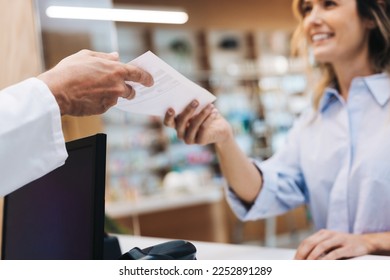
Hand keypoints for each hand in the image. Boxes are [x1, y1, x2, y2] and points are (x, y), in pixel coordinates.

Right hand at [38, 49, 153, 115]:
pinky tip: (88, 96)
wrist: (56, 91)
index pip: (139, 75)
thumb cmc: (69, 71)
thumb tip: (116, 56)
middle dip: (129, 90)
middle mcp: (117, 87)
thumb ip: (105, 57)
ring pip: (117, 99)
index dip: (146, 78)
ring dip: (112, 95)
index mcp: (116, 71)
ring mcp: (111, 100)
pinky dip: (101, 101)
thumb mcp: (86, 56)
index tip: (150, 81)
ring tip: (95, 89)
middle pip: (131, 91)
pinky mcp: (103, 110)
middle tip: (121, 87)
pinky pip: (106, 105)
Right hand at [163, 100, 232, 144]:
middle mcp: (180, 133)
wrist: (219, 128)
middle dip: (188, 111)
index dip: (168, 117)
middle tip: (196, 101)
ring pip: (193, 125)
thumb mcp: (199, 108)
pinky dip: (209, 118)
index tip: (171, 108)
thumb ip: (192, 104)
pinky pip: (203, 129)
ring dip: (202, 113)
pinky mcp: (200, 141)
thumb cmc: (206, 114)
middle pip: (180, 123)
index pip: (168, 123)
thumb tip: (192, 96)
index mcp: (176, 124)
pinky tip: (214, 111)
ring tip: (210, 105)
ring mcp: (189, 139)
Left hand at [294, 229, 370, 259]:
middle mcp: (329, 234)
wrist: (365, 241)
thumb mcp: (330, 244)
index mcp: (322, 233)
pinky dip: (327, 259)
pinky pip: (335, 253)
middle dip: (302, 254)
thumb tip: (304, 259)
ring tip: (306, 264)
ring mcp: (339, 239)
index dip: (299, 251)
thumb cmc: (344, 245)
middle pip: (311, 243)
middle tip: (298, 264)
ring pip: (321, 246)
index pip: (306, 241)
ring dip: (312, 256)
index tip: (294, 261)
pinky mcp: (348, 247)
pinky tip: (321, 264)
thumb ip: (319, 249)